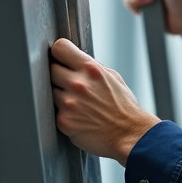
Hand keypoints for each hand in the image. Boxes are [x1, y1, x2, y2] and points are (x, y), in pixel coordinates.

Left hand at [49, 38, 159, 165]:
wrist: (130, 134)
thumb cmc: (124, 107)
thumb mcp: (113, 77)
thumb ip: (91, 68)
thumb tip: (74, 61)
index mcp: (90, 69)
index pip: (59, 48)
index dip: (59, 53)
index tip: (61, 59)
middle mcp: (77, 83)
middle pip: (50, 69)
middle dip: (59, 75)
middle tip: (71, 85)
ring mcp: (69, 103)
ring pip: (51, 92)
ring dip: (61, 96)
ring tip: (78, 104)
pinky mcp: (64, 121)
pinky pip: (55, 112)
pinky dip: (65, 115)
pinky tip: (79, 118)